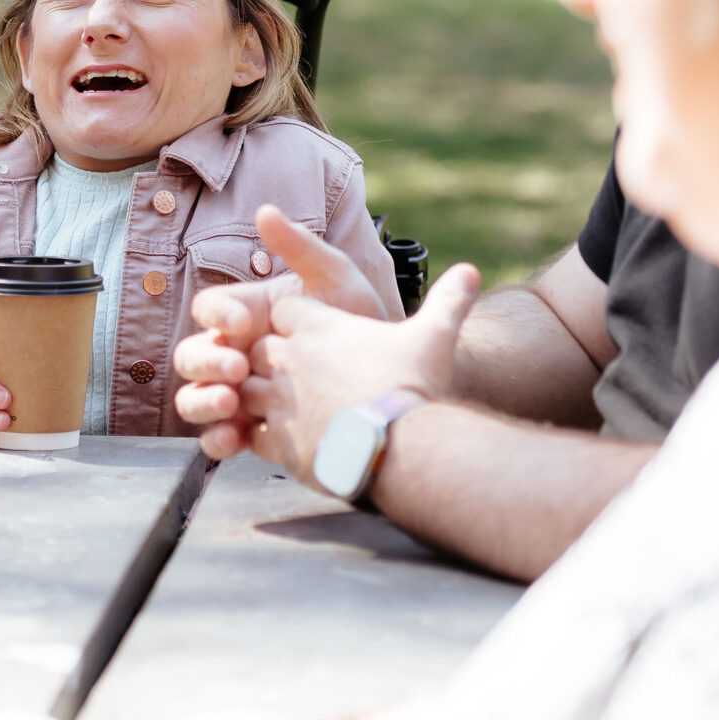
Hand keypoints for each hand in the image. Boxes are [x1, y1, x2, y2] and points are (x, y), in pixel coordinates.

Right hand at [175, 206, 393, 459]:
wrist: (391, 378)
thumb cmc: (358, 320)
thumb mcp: (336, 280)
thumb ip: (300, 248)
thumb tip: (265, 210)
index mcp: (246, 313)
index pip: (210, 309)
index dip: (218, 315)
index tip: (244, 322)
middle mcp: (233, 353)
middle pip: (191, 355)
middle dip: (207, 361)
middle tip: (238, 368)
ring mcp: (237, 394)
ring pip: (194, 397)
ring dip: (203, 401)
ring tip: (231, 404)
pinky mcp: (250, 430)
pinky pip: (217, 438)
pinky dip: (218, 440)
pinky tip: (237, 439)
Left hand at [241, 264, 479, 487]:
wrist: (405, 448)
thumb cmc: (415, 386)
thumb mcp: (436, 336)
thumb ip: (448, 301)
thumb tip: (472, 271)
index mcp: (318, 328)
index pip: (284, 310)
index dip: (294, 322)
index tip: (311, 335)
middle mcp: (289, 360)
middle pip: (258, 348)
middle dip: (271, 358)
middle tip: (295, 375)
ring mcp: (279, 402)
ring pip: (246, 390)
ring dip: (261, 398)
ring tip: (288, 409)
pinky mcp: (278, 442)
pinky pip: (252, 434)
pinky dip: (264, 437)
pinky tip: (289, 442)